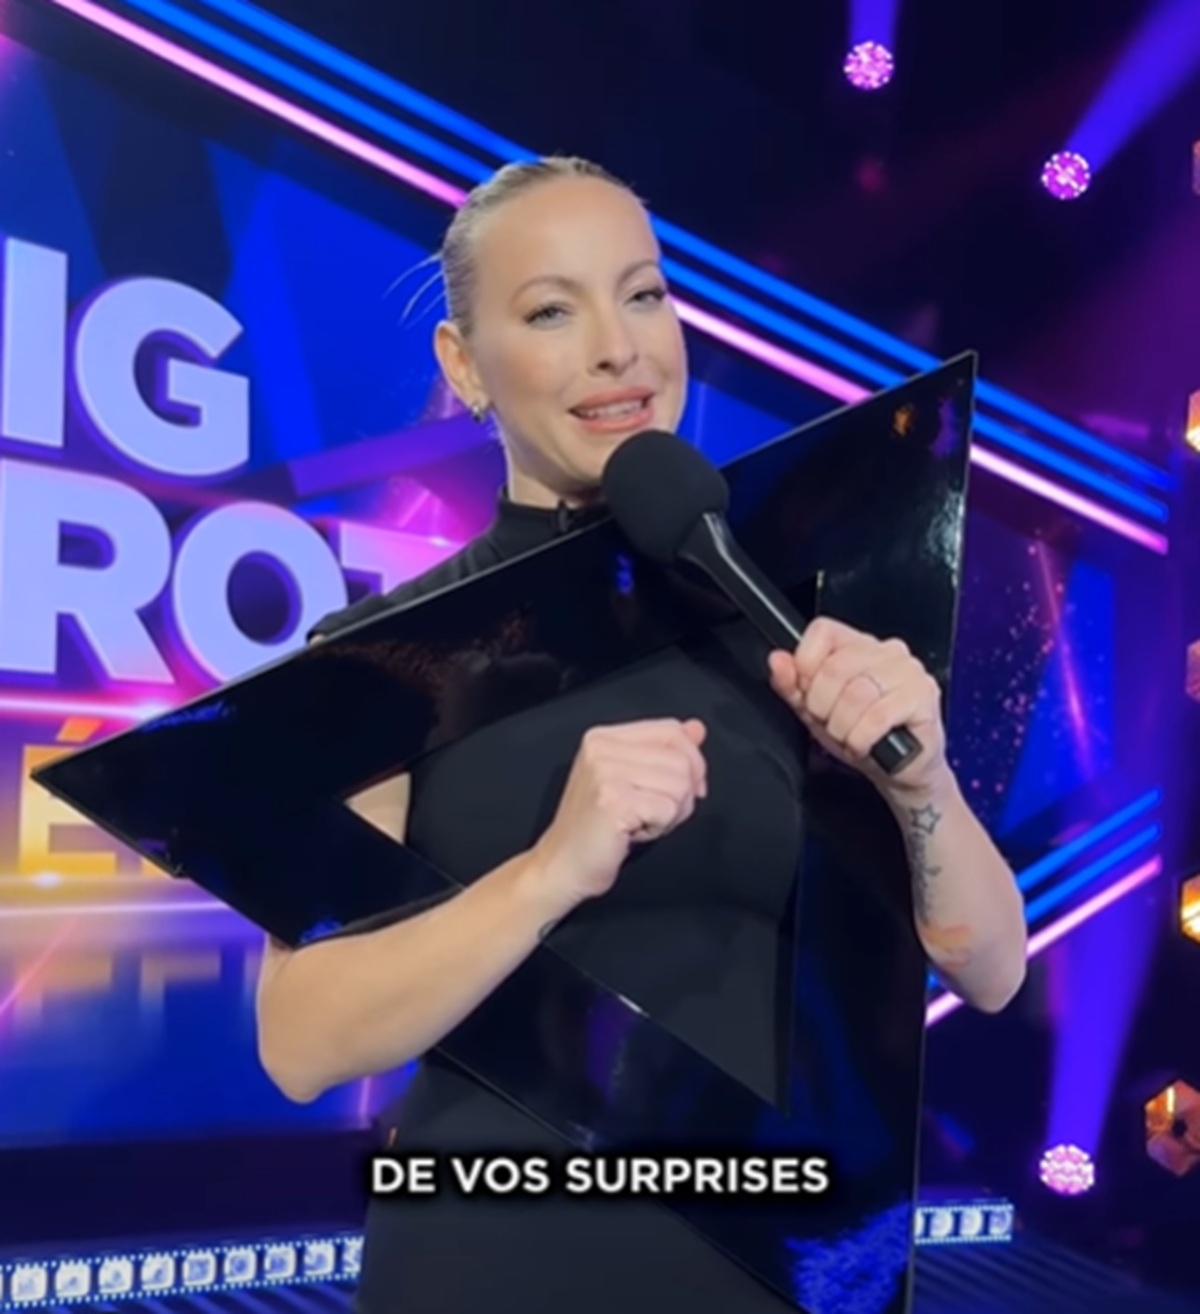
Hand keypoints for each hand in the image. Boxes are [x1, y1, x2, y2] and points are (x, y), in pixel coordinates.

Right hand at [531, 718, 707, 906]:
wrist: (561, 866)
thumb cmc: (596, 830)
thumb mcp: (632, 780)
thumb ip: (664, 751)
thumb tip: (696, 728)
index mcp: (603, 737)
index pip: (671, 731)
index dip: (691, 762)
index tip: (686, 788)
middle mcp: (601, 748)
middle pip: (681, 761)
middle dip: (681, 796)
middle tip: (650, 814)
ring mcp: (605, 772)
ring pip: (680, 785)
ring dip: (670, 814)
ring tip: (639, 822)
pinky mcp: (613, 800)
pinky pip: (669, 809)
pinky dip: (659, 828)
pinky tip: (633, 833)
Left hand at [767, 617, 947, 797]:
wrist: (901, 770)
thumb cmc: (863, 736)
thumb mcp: (816, 713)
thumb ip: (792, 686)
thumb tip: (777, 660)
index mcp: (858, 645)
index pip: (823, 631)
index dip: (806, 665)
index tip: (808, 693)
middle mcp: (887, 651)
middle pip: (835, 667)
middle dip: (823, 707)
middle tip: (832, 724)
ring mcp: (909, 671)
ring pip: (856, 694)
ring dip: (843, 727)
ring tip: (850, 736)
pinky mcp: (924, 696)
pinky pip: (877, 716)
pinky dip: (862, 738)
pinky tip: (866, 744)